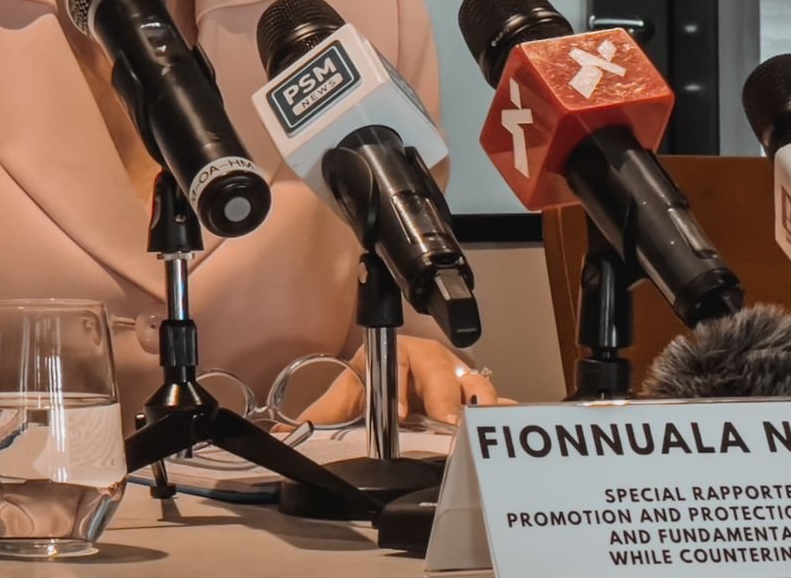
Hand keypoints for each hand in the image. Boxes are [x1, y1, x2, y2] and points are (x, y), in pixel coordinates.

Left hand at [300, 335, 497, 426]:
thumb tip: (280, 435)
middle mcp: (429, 362)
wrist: (394, 391)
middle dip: (443, 394)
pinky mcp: (476, 398)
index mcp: (394, 356)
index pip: (397, 362)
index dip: (398, 387)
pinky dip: (504, 411)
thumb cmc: (372, 390)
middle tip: (447, 421)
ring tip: (480, 423)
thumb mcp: (345, 400)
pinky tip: (510, 422)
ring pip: (472, 381)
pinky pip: (497, 401)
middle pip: (440, 370)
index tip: (399, 413)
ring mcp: (457, 379)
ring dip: (477, 402)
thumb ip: (319, 416)